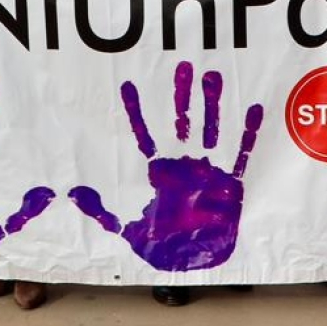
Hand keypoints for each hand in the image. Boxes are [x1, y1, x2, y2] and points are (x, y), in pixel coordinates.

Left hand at [69, 61, 262, 271]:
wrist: (190, 260)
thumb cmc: (158, 242)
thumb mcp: (124, 226)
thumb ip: (101, 209)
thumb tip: (73, 194)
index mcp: (158, 168)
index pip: (144, 133)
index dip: (136, 111)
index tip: (128, 85)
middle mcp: (183, 161)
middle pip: (181, 120)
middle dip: (182, 95)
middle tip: (183, 65)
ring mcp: (208, 167)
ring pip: (210, 128)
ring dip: (212, 104)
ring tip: (214, 76)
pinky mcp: (230, 180)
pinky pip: (241, 153)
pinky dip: (248, 132)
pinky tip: (254, 108)